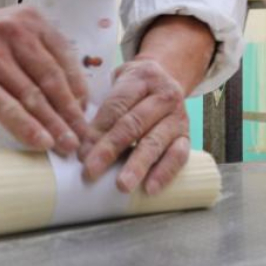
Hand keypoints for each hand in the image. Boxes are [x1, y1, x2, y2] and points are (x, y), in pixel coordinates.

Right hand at [0, 5, 89, 154]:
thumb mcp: (11, 33)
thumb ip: (39, 53)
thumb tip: (73, 93)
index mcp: (30, 20)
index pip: (64, 58)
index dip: (79, 88)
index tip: (89, 111)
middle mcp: (14, 33)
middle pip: (52, 79)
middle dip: (71, 111)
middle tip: (85, 135)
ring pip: (32, 96)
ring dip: (54, 124)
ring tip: (68, 144)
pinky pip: (7, 108)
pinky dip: (27, 128)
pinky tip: (42, 142)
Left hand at [79, 57, 190, 194]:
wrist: (168, 77)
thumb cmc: (135, 88)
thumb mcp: (117, 85)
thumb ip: (100, 108)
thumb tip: (79, 144)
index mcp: (142, 78)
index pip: (117, 105)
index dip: (97, 130)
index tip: (80, 153)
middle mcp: (164, 95)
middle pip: (134, 123)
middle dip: (110, 149)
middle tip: (91, 172)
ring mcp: (178, 116)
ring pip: (156, 141)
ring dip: (138, 165)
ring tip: (122, 185)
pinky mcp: (187, 135)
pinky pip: (179, 155)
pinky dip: (165, 172)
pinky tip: (150, 188)